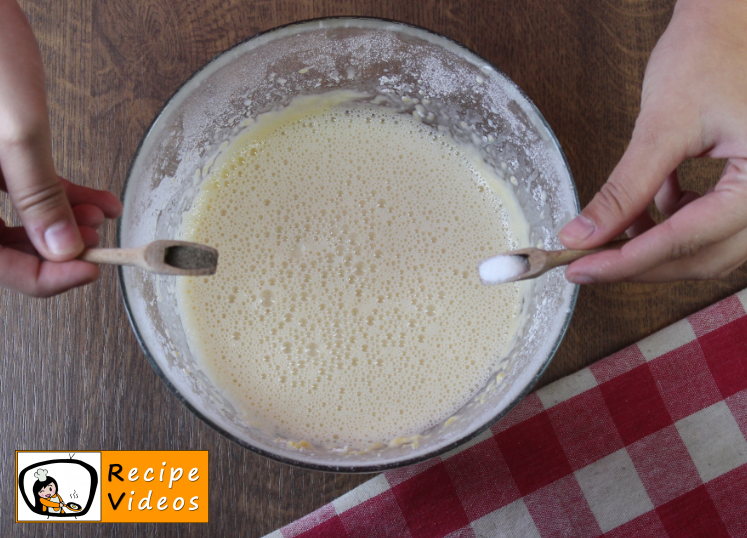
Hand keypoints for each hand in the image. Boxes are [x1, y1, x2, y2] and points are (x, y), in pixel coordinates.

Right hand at [0, 0, 121, 296]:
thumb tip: (62, 248)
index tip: (90, 270)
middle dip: (59, 249)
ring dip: (66, 222)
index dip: (44, 278)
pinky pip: (22, 186)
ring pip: (18, 219)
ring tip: (104, 217)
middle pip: (5, 246)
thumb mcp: (15, 130)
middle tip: (101, 245)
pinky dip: (62, 194)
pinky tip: (99, 199)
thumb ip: (37, 193)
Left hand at [558, 0, 746, 282]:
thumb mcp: (662, 125)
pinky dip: (674, 223)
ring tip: (610, 234)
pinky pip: (713, 223)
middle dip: (640, 263)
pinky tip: (646, 207)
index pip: (690, 239)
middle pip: (705, 256)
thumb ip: (624, 189)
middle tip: (586, 264)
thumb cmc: (711, 51)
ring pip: (709, 246)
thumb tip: (582, 235)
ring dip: (657, 247)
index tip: (583, 269)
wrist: (732, 19)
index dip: (629, 261)